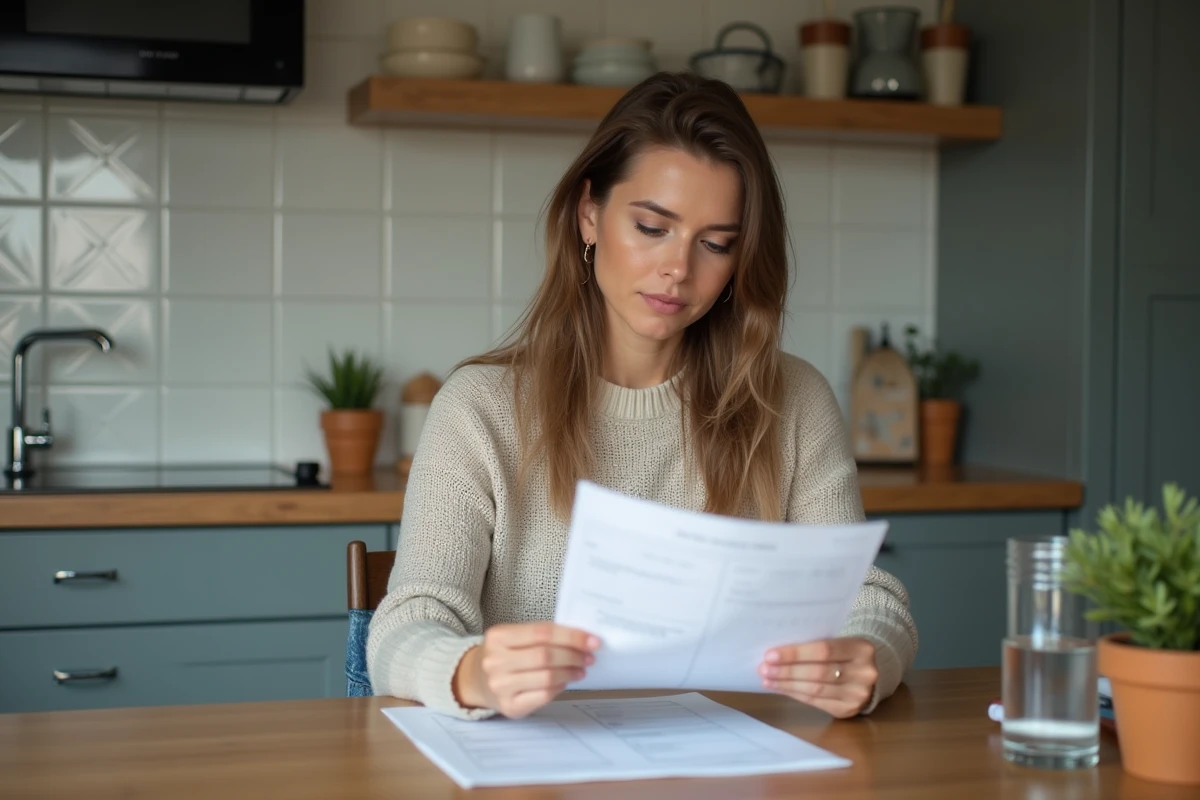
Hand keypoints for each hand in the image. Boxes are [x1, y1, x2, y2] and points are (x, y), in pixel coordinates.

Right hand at [454, 622, 600, 717]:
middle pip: (545, 656)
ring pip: (547, 677)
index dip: (571, 636)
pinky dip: (559, 687)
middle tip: (589, 656)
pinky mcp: (509, 706)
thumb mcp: (514, 637)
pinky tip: (565, 681)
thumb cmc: (504, 654)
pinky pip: (543, 696)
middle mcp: (495, 661)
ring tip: (580, 669)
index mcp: (498, 637)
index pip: (542, 633)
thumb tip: (582, 640)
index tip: (592, 640)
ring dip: (570, 672)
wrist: (476, 679)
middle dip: (574, 655)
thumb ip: (542, 636)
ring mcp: (500, 686)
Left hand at [758, 637, 878, 717]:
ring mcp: (858, 694)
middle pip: (818, 672)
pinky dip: (795, 694)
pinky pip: (816, 702)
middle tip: (763, 669)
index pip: (824, 650)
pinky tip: (781, 688)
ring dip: (787, 685)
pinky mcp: (849, 710)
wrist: (867, 674)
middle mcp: (864, 673)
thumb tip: (777, 653)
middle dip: (787, 671)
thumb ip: (816, 645)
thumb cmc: (844, 653)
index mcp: (862, 648)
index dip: (795, 654)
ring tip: (767, 679)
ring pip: (815, 689)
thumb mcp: (839, 641)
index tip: (770, 655)